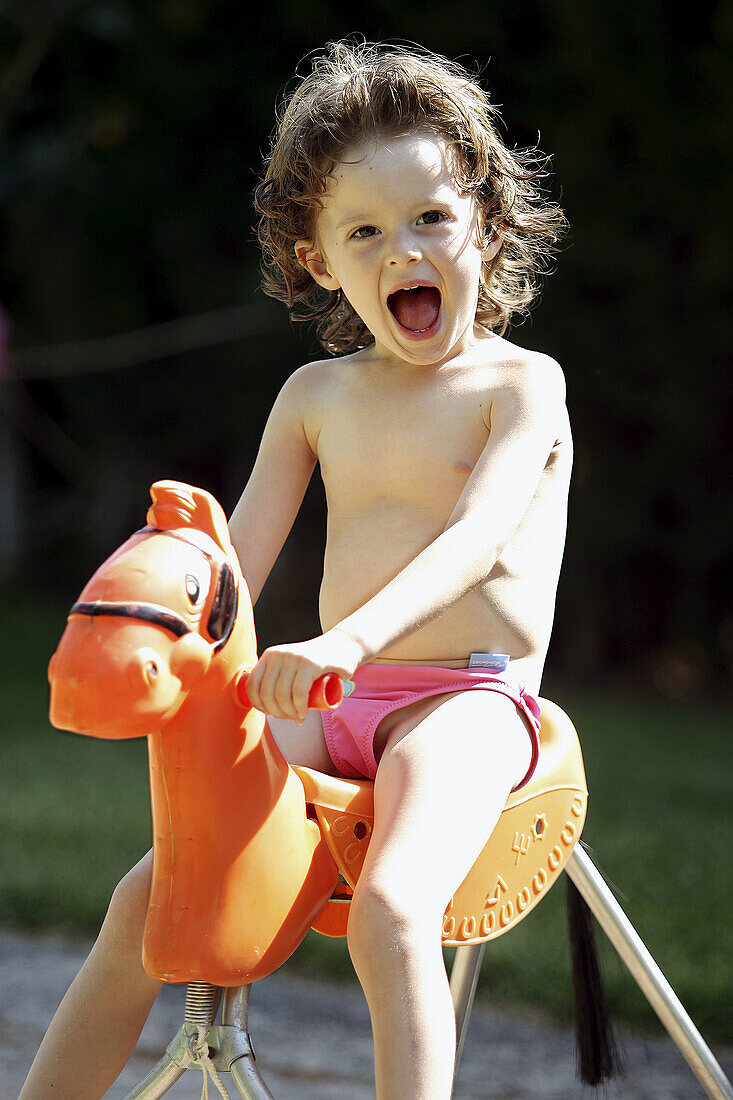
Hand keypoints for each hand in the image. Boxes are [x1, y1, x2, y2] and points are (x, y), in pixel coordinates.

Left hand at [244, 628, 362, 722]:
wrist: (344, 646)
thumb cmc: (316, 663)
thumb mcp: (291, 665)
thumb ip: (276, 675)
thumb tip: (262, 703)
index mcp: (269, 655)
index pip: (252, 685)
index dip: (258, 705)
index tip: (271, 713)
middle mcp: (278, 654)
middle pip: (267, 693)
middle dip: (277, 713)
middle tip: (290, 718)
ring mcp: (294, 657)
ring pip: (282, 695)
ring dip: (289, 713)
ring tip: (298, 717)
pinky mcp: (311, 663)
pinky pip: (298, 691)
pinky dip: (299, 707)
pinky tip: (303, 714)